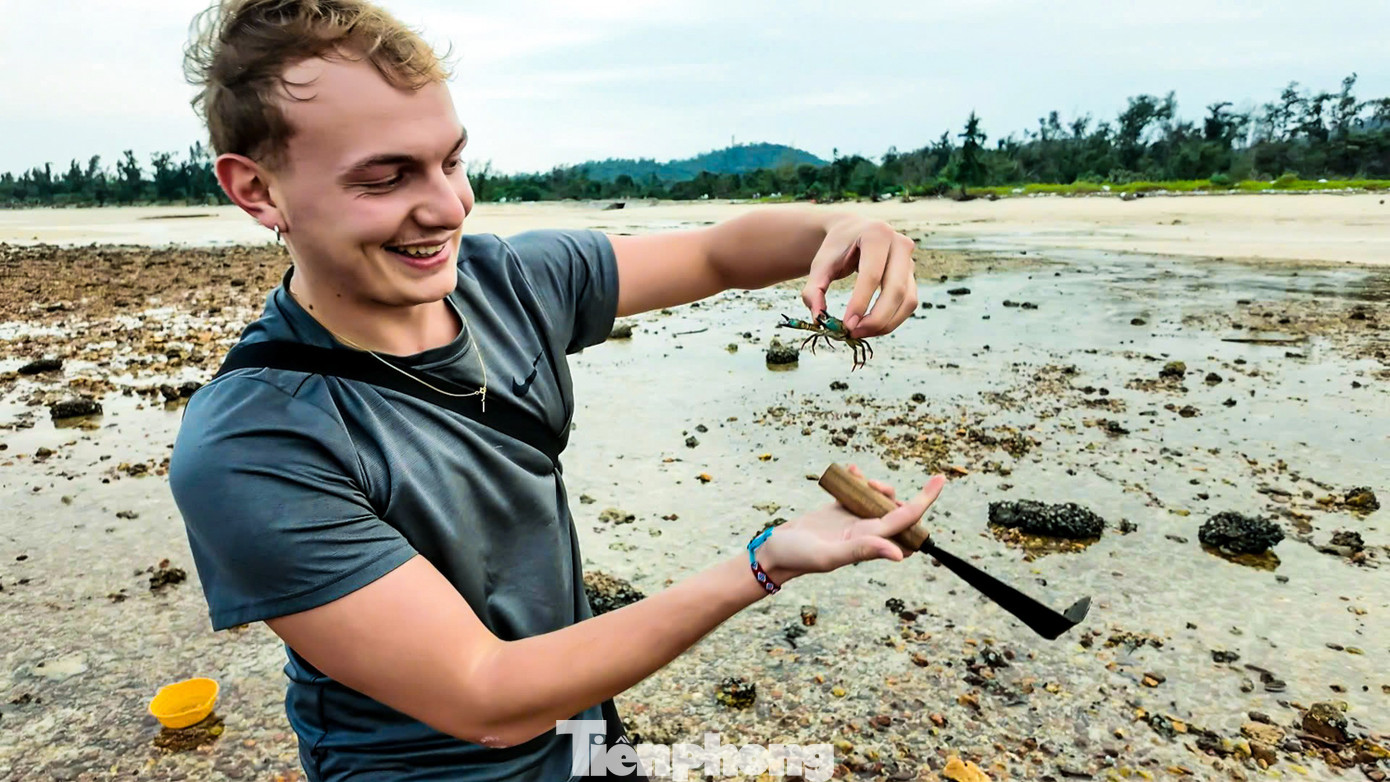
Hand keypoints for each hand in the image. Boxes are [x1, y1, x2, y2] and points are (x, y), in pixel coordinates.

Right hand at [756, 466, 945, 583]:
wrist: (772, 554)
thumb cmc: (798, 558)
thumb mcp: (829, 555)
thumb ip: (863, 552)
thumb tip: (900, 555)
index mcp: (869, 540)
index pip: (907, 519)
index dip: (925, 500)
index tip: (940, 479)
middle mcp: (865, 530)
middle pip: (895, 508)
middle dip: (892, 492)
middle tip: (872, 485)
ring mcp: (851, 520)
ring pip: (877, 499)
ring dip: (874, 484)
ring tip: (859, 476)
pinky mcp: (836, 511)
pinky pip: (855, 492)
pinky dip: (856, 479)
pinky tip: (849, 470)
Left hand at [801, 215, 917, 338]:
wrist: (853, 232)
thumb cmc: (837, 248)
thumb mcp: (820, 264)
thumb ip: (814, 290)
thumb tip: (819, 319)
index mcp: (876, 234)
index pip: (872, 275)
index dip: (860, 302)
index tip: (846, 325)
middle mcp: (900, 244)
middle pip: (895, 289)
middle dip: (876, 318)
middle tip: (853, 334)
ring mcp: (910, 260)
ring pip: (907, 300)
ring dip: (886, 323)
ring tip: (860, 333)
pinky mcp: (912, 276)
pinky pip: (909, 303)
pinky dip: (892, 320)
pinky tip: (872, 327)